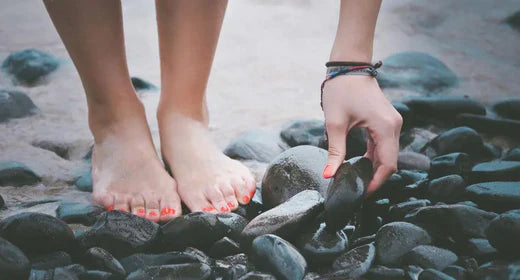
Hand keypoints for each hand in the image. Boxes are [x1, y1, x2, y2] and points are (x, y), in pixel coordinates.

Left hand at [321, 75, 401, 196]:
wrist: (348, 66)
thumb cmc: (341, 90)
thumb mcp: (335, 124)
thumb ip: (335, 152)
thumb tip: (329, 175)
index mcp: (385, 127)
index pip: (388, 165)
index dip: (376, 183)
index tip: (361, 194)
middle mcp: (394, 126)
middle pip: (390, 162)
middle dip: (375, 178)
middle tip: (356, 191)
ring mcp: (392, 123)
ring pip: (388, 155)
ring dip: (374, 169)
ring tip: (357, 181)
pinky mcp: (386, 121)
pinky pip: (384, 145)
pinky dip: (374, 157)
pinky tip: (360, 166)